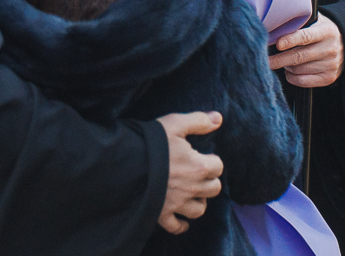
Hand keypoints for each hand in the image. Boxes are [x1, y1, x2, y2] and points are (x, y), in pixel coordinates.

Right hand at [156, 111, 224, 234]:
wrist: (126, 164)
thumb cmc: (151, 142)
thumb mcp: (175, 124)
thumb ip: (199, 121)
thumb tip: (219, 118)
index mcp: (198, 166)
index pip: (218, 166)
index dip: (212, 160)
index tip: (203, 157)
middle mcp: (192, 188)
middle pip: (213, 189)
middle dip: (209, 181)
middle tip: (199, 174)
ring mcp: (177, 203)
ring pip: (199, 210)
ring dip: (199, 202)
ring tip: (193, 193)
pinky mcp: (162, 214)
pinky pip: (177, 227)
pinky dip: (181, 225)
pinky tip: (182, 219)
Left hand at [270, 14, 343, 87]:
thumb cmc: (322, 31)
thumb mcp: (316, 21)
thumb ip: (299, 24)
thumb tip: (274, 27)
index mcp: (326, 31)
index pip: (306, 36)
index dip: (290, 40)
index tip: (277, 44)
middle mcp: (330, 49)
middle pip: (299, 57)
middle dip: (279, 59)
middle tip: (265, 60)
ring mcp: (330, 65)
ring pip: (299, 70)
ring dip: (286, 67)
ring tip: (283, 60)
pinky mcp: (328, 78)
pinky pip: (303, 81)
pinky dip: (292, 77)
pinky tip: (290, 70)